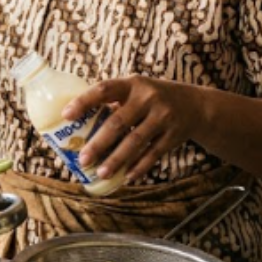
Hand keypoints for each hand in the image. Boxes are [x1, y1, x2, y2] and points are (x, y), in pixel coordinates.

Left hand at [62, 76, 207, 182]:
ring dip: (116, 159)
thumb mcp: (135, 90)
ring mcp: (163, 117)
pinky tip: (125, 177)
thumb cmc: (152, 98)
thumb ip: (111, 101)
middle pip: (118, 122)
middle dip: (99, 143)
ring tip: (100, 173)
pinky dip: (139, 167)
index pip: (103, 89)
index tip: (66, 116)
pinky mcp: (173, 135)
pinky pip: (153, 154)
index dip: (83, 102)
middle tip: (82, 159)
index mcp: (132, 84)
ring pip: (135, 141)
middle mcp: (148, 98)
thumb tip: (75, 122)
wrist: (195, 105)